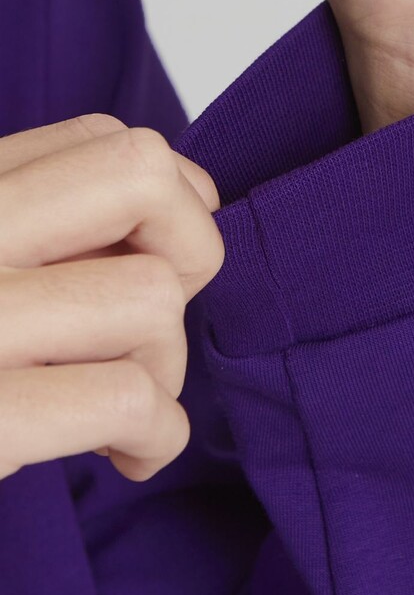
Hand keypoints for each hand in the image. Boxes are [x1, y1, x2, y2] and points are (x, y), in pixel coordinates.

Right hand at [0, 115, 223, 482]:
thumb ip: (41, 219)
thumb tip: (189, 196)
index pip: (102, 139)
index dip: (168, 197)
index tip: (158, 257)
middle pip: (139, 175)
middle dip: (190, 249)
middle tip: (155, 321)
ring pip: (150, 297)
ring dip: (163, 366)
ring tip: (122, 404)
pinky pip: (128, 398)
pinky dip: (158, 435)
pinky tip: (128, 455)